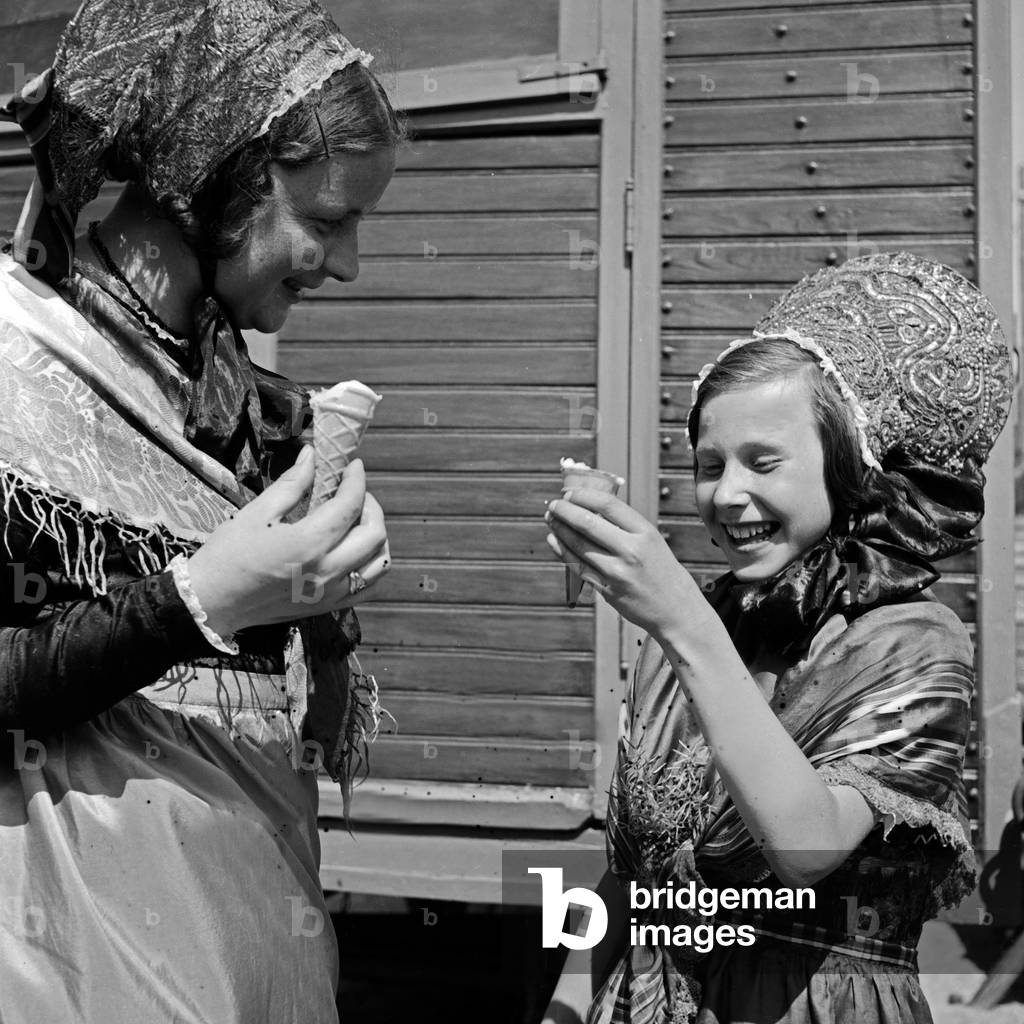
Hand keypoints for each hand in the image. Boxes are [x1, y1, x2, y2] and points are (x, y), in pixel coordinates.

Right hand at [186, 449, 388, 633]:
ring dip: (376, 536)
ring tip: (357, 521)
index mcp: (308, 544)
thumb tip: (312, 456)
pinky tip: (354, 550)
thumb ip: (291, 484)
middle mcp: (327, 571)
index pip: (350, 506)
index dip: (356, 481)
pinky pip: (367, 587)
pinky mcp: (327, 607)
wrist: (212, 602)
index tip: (353, 467)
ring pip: (379, 563)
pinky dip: (370, 564)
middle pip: (375, 534)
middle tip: (354, 492)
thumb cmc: (228, 555)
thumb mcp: (256, 512)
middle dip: (371, 505)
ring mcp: (331, 593)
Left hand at [545, 487, 704, 640]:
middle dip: (564, 511)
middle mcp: (631, 551)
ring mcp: (618, 573)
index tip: (570, 493)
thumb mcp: (652, 541)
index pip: (608, 505)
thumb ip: (625, 526)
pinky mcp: (607, 591)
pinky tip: (554, 541)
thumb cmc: (662, 570)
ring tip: (550, 520)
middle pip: (588, 523)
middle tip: (553, 505)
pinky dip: (562, 552)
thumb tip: (589, 506)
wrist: (676, 609)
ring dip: (559, 530)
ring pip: (578, 546)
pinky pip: (578, 567)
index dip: (584, 496)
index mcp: (645, 533)